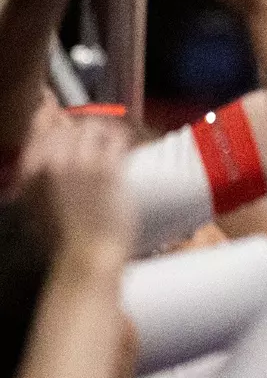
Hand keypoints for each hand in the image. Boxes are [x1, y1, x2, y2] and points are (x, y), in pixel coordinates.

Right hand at [25, 112, 133, 261]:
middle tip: (96, 140)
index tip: (68, 123)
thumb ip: (36, 176)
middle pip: (69, 125)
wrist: (88, 256)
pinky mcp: (107, 169)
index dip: (57, 121)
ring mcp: (80, 163)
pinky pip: (117, 138)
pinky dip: (123, 139)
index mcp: (29, 171)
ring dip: (105, 133)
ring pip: (94, 127)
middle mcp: (51, 161)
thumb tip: (41, 157)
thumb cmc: (65, 238)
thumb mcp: (36, 206)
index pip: (40, 127)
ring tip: (111, 144)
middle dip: (84, 131)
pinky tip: (126, 148)